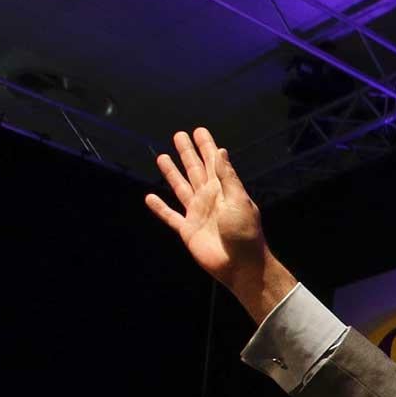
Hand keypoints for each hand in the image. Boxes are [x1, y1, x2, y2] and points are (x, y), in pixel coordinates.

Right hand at [145, 127, 293, 318]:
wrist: (241, 265)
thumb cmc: (245, 233)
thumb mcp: (240, 201)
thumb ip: (228, 177)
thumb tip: (221, 152)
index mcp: (224, 190)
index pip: (213, 162)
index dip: (206, 146)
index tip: (199, 131)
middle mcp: (209, 198)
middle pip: (195, 170)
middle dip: (187, 153)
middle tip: (179, 135)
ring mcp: (197, 214)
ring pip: (181, 188)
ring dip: (172, 173)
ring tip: (162, 157)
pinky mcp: (187, 230)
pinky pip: (170, 216)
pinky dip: (159, 208)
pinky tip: (149, 198)